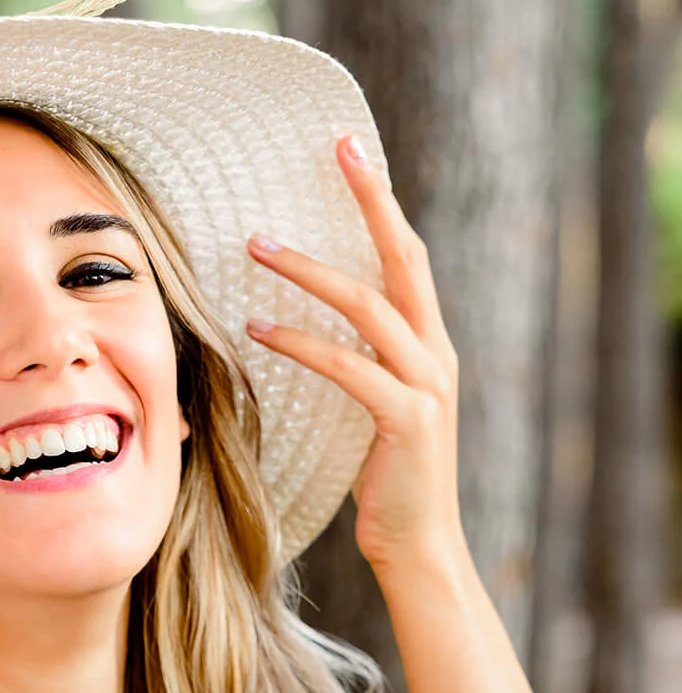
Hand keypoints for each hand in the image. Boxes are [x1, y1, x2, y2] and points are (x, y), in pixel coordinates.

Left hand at [245, 134, 465, 573]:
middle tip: (337, 149)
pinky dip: (300, 343)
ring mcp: (427, 384)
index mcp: (429, 344)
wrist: (419, 543)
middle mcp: (436, 353)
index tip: (354, 150)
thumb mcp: (378, 405)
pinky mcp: (406, 419)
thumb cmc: (386, 476)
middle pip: (404, 258)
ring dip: (309, 270)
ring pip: (369, 305)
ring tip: (256, 245)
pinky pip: (347, 367)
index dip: (382, 201)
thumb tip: (312, 321)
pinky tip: (256, 329)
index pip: (407, 256)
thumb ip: (362, 359)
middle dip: (371, 199)